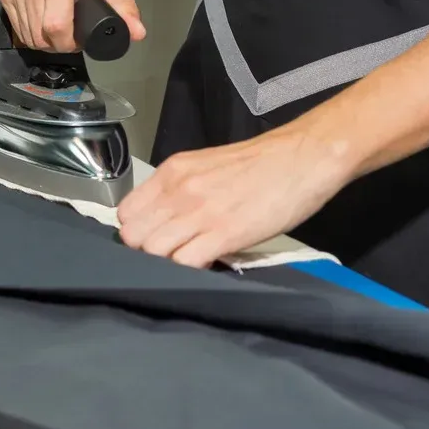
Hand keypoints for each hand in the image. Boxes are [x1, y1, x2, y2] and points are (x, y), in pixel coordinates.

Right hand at [0, 0, 144, 50]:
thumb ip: (126, 7)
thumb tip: (136, 34)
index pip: (56, 26)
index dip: (68, 43)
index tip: (78, 40)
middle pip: (38, 34)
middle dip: (56, 44)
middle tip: (71, 34)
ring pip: (24, 33)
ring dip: (42, 38)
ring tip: (58, 25)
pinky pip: (13, 22)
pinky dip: (28, 29)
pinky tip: (42, 18)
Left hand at [117, 128, 353, 267]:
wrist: (302, 158)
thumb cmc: (261, 164)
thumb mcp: (206, 167)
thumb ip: (181, 190)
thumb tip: (166, 220)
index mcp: (172, 172)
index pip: (126, 212)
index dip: (137, 231)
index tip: (154, 237)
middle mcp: (178, 191)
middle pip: (133, 236)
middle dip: (147, 251)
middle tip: (171, 253)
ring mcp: (199, 213)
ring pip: (153, 252)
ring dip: (166, 263)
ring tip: (190, 259)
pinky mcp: (223, 234)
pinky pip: (184, 263)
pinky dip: (189, 271)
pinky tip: (207, 264)